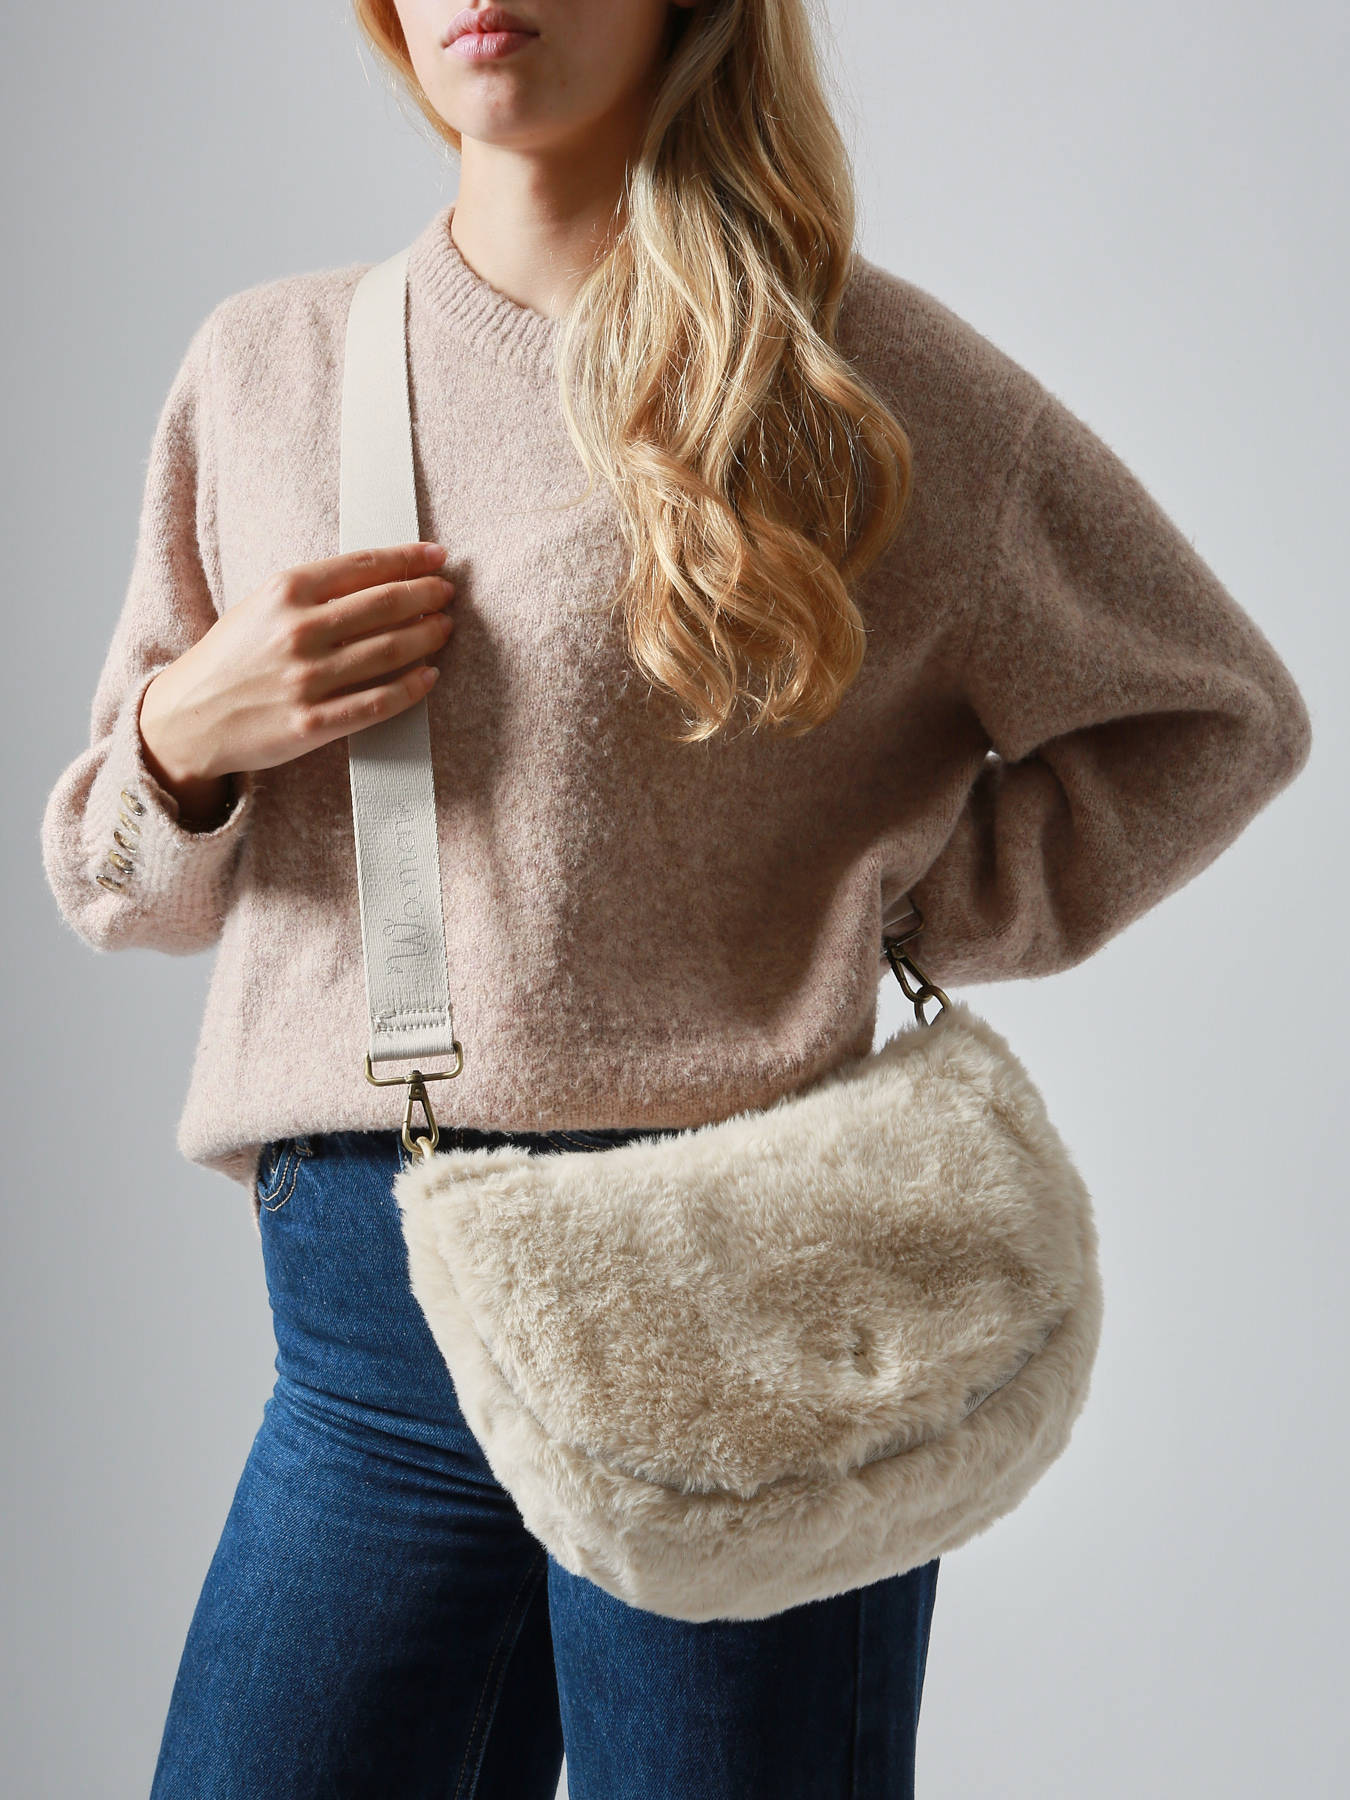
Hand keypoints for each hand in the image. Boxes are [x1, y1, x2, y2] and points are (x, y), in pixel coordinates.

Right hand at [138, 542, 457, 811]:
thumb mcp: (260, 606)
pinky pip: (378, 703)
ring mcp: (307, 679)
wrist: (187, 717)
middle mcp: (298, 632)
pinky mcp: (313, 723)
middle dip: (427, 595)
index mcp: (285, 592)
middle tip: (446, 593)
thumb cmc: (229, 658)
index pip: (364, 566)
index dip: (409, 559)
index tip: (437, 557)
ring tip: (444, 628)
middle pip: (386, 605)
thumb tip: (379, 577)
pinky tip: (429, 676)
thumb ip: (312, 591)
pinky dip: (411, 688)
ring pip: (390, 652)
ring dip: (427, 637)